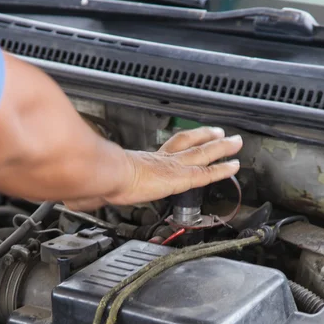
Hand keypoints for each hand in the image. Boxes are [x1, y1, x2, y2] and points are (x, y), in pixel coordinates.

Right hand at [104, 127, 242, 205]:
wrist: (108, 175)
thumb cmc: (103, 177)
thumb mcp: (107, 177)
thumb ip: (106, 183)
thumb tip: (88, 192)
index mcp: (145, 160)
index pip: (169, 147)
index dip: (182, 141)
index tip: (191, 137)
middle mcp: (162, 159)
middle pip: (190, 143)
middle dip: (206, 137)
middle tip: (220, 132)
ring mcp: (174, 167)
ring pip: (204, 154)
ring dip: (221, 148)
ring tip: (235, 142)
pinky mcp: (181, 178)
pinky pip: (207, 173)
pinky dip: (222, 170)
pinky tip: (234, 167)